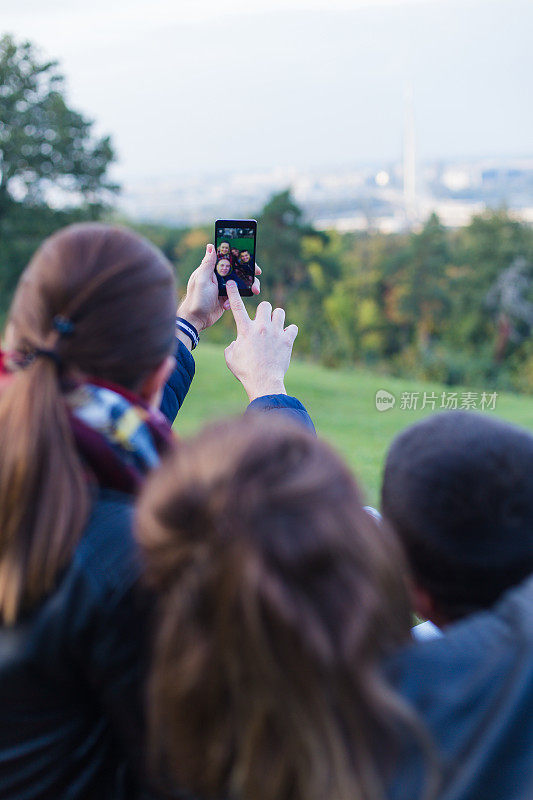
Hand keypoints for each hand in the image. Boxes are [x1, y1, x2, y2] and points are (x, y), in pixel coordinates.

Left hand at [178, 244, 260, 335]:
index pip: (228, 259)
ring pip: (239, 283)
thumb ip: (207, 264)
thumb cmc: (196, 299)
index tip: (251, 260)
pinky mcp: (225, 298)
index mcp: (211, 270)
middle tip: (257, 276)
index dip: (240, 258)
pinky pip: (236, 296)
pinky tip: (227, 305)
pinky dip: (236, 299)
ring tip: (254, 291)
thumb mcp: (202, 280)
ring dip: (247, 286)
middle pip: (237, 270)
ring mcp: (222, 288)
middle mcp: (217, 277)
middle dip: (248, 273)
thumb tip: (211, 246)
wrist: (195, 320)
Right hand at [224, 280, 297, 401]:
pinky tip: (285, 337)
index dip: (233, 292)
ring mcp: (276, 333)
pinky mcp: (287, 340)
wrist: (263, 381)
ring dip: (277, 318)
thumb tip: (237, 342)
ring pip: (280, 312)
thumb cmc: (245, 371)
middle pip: (265, 304)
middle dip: (264, 311)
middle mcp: (261, 327)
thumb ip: (232, 345)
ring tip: (275, 328)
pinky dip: (290, 332)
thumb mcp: (230, 358)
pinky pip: (293, 327)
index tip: (231, 282)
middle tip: (263, 321)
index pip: (237, 306)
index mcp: (245, 330)